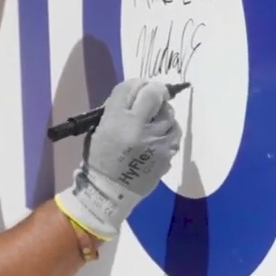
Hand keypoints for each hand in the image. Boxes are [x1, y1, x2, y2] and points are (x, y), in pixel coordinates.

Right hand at [54, 78, 182, 241]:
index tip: (141, 88)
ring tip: (154, 123)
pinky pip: (174, 133)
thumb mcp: (100, 128)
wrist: (110, 191)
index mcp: (115, 119)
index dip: (138, 83)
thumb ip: (117, 108)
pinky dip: (168, 131)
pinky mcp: (167, 154)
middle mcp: (137, 127)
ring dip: (163, 114)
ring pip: (169, 114)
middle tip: (154, 97)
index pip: (132, 87)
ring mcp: (155, 141)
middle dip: (156, 92)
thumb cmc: (101, 158)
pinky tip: (158, 138)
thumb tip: (137, 93)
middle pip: (155, 94)